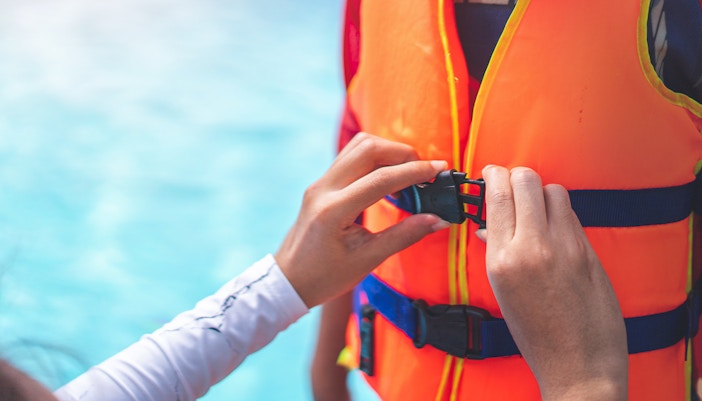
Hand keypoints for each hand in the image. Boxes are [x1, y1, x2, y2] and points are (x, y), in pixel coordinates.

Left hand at [275, 133, 449, 307]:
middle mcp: (323, 189)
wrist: (288, 281)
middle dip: (403, 154)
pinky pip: (350, 157)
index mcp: (333, 210)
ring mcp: (320, 183)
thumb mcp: (367, 260)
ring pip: (358, 146)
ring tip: (408, 174)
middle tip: (424, 172)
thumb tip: (437, 219)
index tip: (439, 171)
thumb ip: (404, 236)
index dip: (415, 171)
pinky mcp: (321, 183)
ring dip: (388, 151)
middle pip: (368, 148)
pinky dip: (375, 159)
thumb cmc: (324, 277)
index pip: (381, 178)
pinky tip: (389, 178)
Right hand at [481, 166, 627, 400]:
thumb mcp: (503, 293)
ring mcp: (565, 247)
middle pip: (527, 180)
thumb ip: (496, 252)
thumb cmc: (536, 334)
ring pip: (554, 191)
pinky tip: (555, 229)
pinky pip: (572, 215)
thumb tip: (489, 227)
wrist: (578, 364)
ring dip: (542, 194)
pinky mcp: (588, 252)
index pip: (498, 194)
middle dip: (517, 176)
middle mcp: (533, 248)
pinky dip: (560, 214)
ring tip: (536, 210)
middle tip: (512, 184)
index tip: (492, 173)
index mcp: (502, 260)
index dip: (494, 175)